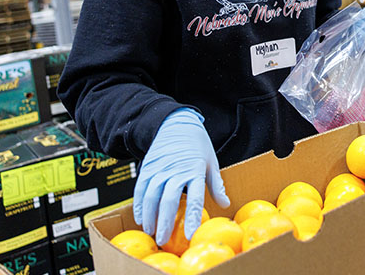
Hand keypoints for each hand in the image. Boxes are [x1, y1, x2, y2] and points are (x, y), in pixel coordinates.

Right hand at [133, 108, 229, 245]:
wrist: (176, 124)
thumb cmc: (198, 146)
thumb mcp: (211, 162)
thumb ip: (216, 185)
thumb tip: (226, 204)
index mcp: (195, 169)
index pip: (195, 197)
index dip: (191, 217)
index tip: (189, 234)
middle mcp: (176, 170)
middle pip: (169, 200)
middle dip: (165, 222)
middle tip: (163, 240)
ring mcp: (159, 168)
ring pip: (151, 196)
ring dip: (150, 216)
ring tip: (151, 232)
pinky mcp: (147, 168)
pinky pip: (140, 189)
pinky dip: (139, 205)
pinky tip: (141, 218)